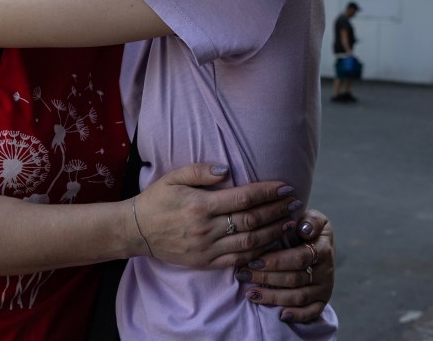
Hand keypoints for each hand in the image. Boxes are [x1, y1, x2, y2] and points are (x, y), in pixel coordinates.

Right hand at [132, 163, 300, 268]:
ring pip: (249, 243)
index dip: (267, 193)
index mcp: (199, 205)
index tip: (285, 187)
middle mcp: (206, 229)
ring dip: (274, 233)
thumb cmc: (156, 200)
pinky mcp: (205, 263)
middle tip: (296, 203)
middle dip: (277, 211)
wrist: (136, 230)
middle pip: (251, 221)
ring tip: (291, 222)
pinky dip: (258, 253)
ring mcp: (207, 249)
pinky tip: (271, 244)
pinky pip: (238, 260)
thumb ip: (200, 171)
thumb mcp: (172, 178)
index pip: (243, 198)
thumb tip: (227, 169)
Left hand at [235, 209, 334, 322]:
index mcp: (322, 248)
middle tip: (242, 274)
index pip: (298, 258)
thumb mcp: (313, 218)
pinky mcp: (322, 300)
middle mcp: (326, 270)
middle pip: (294, 279)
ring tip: (250, 293)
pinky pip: (311, 312)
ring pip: (298, 297)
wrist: (319, 244)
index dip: (275, 261)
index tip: (253, 260)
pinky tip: (280, 315)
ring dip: (273, 297)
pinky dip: (297, 315)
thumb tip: (303, 228)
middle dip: (266, 278)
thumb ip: (310, 220)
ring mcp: (324, 287)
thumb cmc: (307, 229)